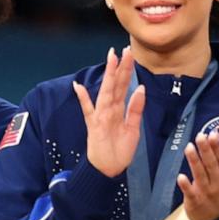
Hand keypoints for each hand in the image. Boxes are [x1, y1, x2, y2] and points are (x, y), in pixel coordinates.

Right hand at [72, 47, 146, 178]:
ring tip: (111, 59)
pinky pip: (88, 110)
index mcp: (118, 110)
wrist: (108, 170)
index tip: (129, 54)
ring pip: (106, 92)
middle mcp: (108, 110)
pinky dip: (83, 99)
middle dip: (119, 67)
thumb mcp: (133, 129)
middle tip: (123, 49)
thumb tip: (140, 89)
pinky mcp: (94, 126)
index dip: (126, 70)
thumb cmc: (119, 151)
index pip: (123, 85)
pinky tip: (78, 87)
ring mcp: (100, 116)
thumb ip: (135, 109)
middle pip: (115, 85)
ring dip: (109, 75)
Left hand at [179, 128, 218, 219]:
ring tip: (188, 147)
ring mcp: (206, 191)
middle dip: (206, 150)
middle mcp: (218, 181)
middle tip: (200, 136)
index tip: (212, 133)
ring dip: (194, 161)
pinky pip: (190, 192)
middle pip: (211, 164)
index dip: (216, 147)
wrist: (217, 217)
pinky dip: (185, 185)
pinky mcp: (195, 200)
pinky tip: (180, 176)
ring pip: (200, 174)